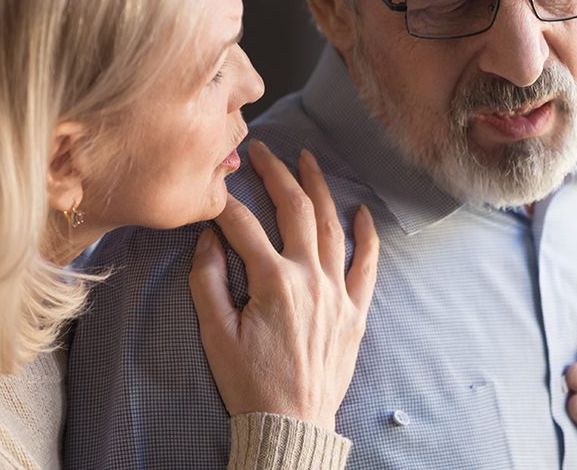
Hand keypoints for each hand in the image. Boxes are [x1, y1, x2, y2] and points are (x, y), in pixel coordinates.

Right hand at [189, 139, 379, 429]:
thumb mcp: (215, 334)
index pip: (244, 226)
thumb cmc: (249, 384)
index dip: (224, 204)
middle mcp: (311, 279)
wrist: (291, 425)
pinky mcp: (355, 311)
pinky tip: (361, 212)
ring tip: (308, 159)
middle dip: (277, 174)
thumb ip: (208, 280)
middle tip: (263, 150)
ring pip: (332, 226)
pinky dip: (367, 236)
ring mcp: (338, 293)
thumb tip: (210, 238)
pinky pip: (367, 265)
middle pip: (295, 210)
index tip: (212, 189)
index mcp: (274, 282)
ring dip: (320, 189)